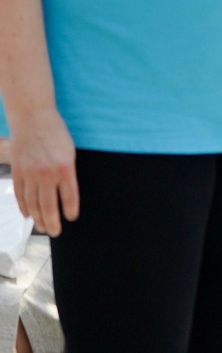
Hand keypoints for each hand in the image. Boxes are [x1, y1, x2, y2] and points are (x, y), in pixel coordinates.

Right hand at [8, 111, 77, 236]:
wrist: (33, 119)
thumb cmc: (56, 134)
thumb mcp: (70, 151)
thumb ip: (68, 172)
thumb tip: (67, 192)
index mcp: (65, 167)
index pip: (70, 196)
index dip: (70, 210)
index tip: (72, 218)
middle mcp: (47, 174)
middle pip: (49, 205)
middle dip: (52, 222)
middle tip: (55, 233)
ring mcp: (30, 174)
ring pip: (33, 203)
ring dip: (38, 218)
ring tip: (43, 228)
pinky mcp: (18, 172)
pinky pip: (20, 194)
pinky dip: (24, 206)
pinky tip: (28, 215)